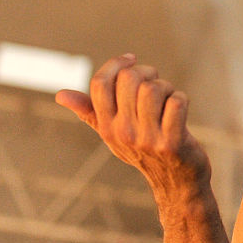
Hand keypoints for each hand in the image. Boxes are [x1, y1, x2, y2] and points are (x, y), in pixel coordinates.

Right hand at [56, 53, 210, 205]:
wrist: (176, 183)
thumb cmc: (145, 151)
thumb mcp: (114, 133)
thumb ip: (90, 112)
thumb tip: (60, 94)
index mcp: (105, 126)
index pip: (100, 84)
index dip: (116, 64)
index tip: (132, 59)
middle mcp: (122, 132)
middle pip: (130, 79)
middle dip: (148, 73)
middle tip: (156, 85)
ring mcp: (146, 139)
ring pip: (154, 88)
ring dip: (167, 87)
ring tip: (168, 100)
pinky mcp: (172, 143)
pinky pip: (177, 103)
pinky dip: (182, 99)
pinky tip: (180, 111)